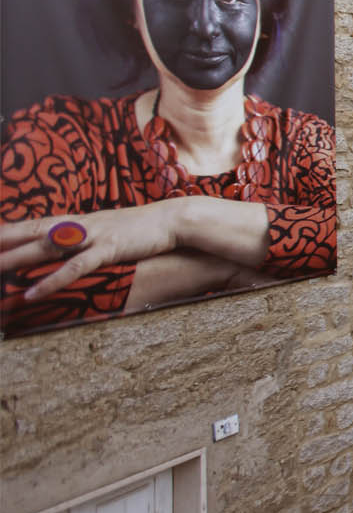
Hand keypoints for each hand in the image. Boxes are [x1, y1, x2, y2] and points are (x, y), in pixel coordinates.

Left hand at [1, 201, 185, 299]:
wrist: (175, 218)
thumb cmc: (145, 227)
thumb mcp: (111, 229)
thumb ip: (90, 237)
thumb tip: (77, 247)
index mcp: (79, 220)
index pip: (34, 224)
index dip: (8, 230)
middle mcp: (79, 224)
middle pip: (31, 233)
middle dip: (3, 242)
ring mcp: (93, 235)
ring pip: (45, 247)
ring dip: (15, 259)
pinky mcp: (108, 248)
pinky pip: (74, 267)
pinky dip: (51, 280)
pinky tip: (32, 294)